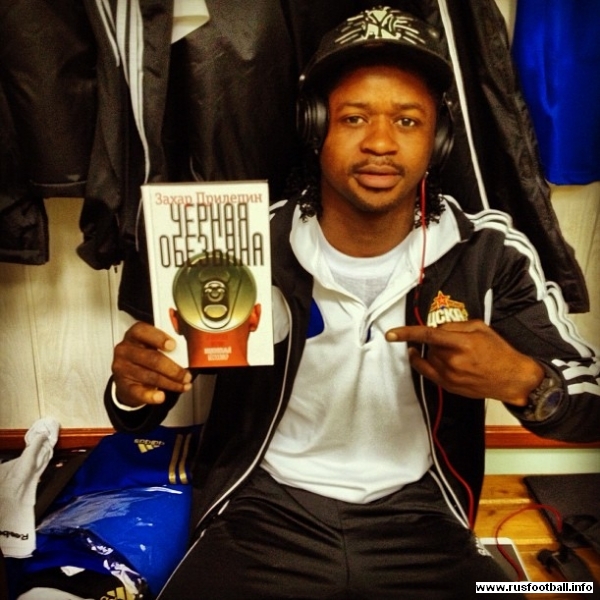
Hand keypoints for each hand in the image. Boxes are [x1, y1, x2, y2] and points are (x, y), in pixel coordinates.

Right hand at [112, 321, 191, 406]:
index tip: (173, 346)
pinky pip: (139, 392)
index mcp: (134, 335)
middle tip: (186, 375)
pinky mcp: (123, 386)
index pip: (143, 331)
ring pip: (151, 376)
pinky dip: (152, 395)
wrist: (128, 377)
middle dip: (173, 369)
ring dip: (171, 383)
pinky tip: (161, 396)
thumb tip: (185, 353)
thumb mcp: (152, 346)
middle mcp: (126, 350)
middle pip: (152, 358)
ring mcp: (123, 368)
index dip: (160, 338)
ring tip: (183, 385)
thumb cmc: (145, 357)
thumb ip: (166, 346)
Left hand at [385, 320, 543, 405]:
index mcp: (461, 344)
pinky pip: (426, 372)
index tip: (391, 334)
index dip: (407, 333)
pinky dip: (420, 362)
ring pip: (429, 357)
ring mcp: (449, 376)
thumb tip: (437, 329)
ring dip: (434, 351)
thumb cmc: (499, 351)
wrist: (512, 379)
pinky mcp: (448, 386)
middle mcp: (452, 361)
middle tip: (455, 340)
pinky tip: (418, 356)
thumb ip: (456, 326)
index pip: (428, 335)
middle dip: (438, 339)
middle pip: (430, 345)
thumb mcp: (480, 328)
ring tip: (453, 352)